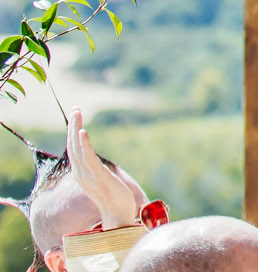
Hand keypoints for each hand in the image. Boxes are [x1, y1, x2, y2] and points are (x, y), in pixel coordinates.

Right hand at [65, 108, 140, 229]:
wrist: (119, 215)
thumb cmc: (113, 199)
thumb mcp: (102, 181)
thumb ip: (96, 172)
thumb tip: (97, 164)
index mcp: (81, 173)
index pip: (74, 149)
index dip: (73, 133)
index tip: (76, 116)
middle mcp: (80, 173)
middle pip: (72, 146)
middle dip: (73, 126)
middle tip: (75, 108)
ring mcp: (88, 175)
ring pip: (77, 149)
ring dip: (75, 129)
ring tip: (76, 113)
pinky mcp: (97, 176)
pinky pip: (87, 158)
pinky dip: (83, 144)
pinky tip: (82, 131)